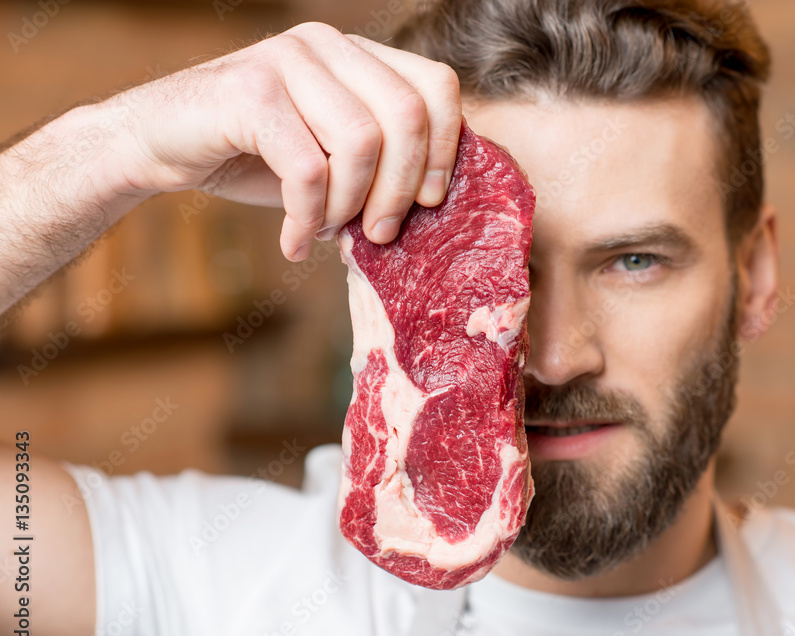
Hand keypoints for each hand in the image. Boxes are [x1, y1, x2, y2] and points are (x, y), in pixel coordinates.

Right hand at [105, 22, 461, 259]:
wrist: (158, 144)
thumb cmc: (255, 156)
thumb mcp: (332, 156)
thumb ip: (381, 161)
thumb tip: (435, 202)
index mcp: (357, 54)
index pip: (436, 86)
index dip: (444, 149)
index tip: (426, 202)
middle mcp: (327, 44)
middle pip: (407, 115)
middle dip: (399, 191)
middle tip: (378, 235)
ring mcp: (287, 59)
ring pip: (361, 142)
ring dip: (348, 206)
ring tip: (324, 231)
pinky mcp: (250, 91)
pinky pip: (308, 168)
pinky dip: (306, 217)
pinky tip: (292, 240)